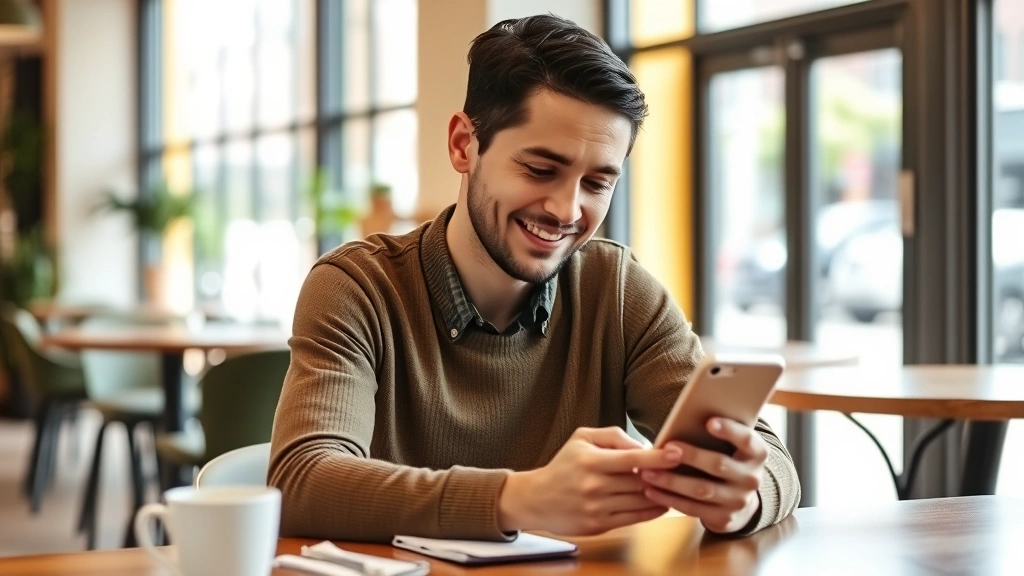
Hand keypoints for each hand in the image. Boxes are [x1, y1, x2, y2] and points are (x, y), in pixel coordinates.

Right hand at [498, 427, 680, 535]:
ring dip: (661, 494)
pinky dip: (652, 511)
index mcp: (591, 460)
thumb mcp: (581, 438)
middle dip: (663, 476)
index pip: (631, 459)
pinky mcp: (600, 525)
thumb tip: (643, 445)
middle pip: (640, 482)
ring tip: (673, 485)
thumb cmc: (563, 465)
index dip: (657, 457)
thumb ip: (613, 436)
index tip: (677, 453)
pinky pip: (635, 519)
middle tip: (681, 469)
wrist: (537, 499)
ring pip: (641, 501)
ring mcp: (597, 508)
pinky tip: (661, 502)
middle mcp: (594, 485)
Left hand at [639, 418, 766, 534]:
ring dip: (671, 481)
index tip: (709, 421)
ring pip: (702, 490)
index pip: (747, 439)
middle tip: (666, 449)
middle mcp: (751, 478)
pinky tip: (651, 491)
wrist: (741, 503)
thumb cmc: (727, 462)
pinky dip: (669, 499)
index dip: (730, 430)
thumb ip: (716, 436)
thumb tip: (682, 419)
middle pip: (719, 465)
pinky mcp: (724, 518)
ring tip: (647, 473)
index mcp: (756, 454)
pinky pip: (693, 508)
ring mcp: (739, 501)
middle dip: (691, 456)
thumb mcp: (731, 448)